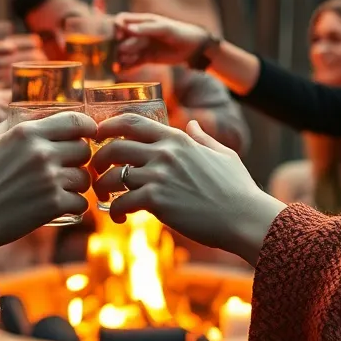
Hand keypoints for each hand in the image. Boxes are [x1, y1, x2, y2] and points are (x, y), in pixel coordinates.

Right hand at [0, 112, 95, 250]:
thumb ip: (8, 126)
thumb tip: (23, 114)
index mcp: (26, 132)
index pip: (75, 122)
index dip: (88, 127)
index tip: (90, 134)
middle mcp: (41, 152)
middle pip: (84, 150)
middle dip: (78, 159)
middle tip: (66, 167)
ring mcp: (49, 179)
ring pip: (84, 178)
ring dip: (76, 185)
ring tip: (60, 189)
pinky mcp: (52, 206)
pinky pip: (80, 203)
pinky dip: (73, 206)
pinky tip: (60, 207)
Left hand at [90, 115, 284, 264]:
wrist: (245, 218)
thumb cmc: (237, 189)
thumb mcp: (223, 154)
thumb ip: (203, 138)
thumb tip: (193, 123)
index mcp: (177, 139)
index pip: (132, 122)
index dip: (108, 126)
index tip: (97, 136)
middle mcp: (164, 153)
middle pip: (113, 147)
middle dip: (97, 159)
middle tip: (95, 172)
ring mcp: (159, 176)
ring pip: (112, 176)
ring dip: (102, 188)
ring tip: (104, 198)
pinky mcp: (156, 200)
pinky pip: (121, 203)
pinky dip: (114, 212)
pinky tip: (119, 219)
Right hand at [112, 13, 209, 68]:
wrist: (194, 48)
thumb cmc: (180, 33)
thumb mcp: (165, 29)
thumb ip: (147, 28)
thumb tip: (128, 29)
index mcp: (143, 21)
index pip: (122, 20)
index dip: (116, 27)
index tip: (118, 36)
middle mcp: (139, 33)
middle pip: (121, 38)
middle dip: (118, 45)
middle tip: (122, 53)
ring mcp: (142, 46)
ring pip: (124, 51)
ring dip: (121, 57)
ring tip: (125, 62)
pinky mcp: (146, 58)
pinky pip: (132, 62)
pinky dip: (126, 66)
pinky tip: (123, 70)